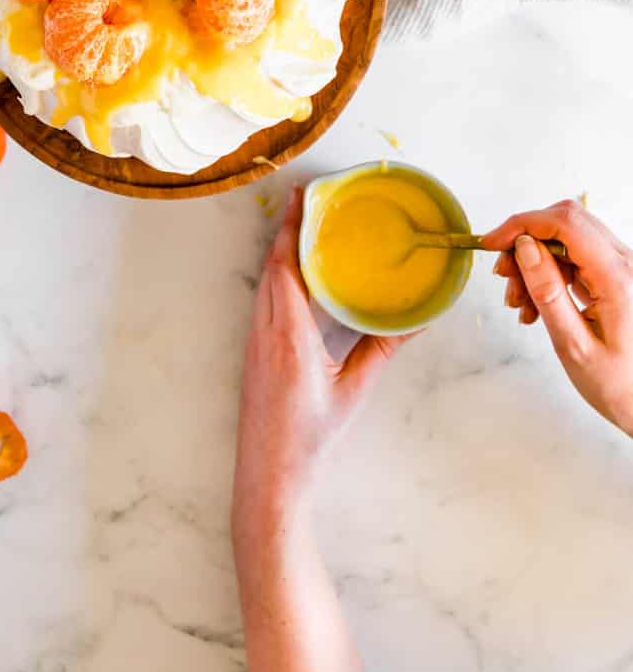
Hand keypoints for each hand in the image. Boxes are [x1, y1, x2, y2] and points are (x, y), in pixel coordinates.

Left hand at [232, 186, 408, 544]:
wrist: (269, 476)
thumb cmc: (311, 438)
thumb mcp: (354, 391)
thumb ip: (383, 350)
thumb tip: (419, 319)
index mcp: (289, 335)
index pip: (285, 265)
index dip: (292, 227)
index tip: (303, 195)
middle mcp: (265, 330)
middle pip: (271, 265)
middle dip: (287, 229)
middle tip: (310, 200)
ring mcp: (254, 340)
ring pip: (264, 282)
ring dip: (280, 251)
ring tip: (304, 226)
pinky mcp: (252, 351)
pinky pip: (264, 300)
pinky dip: (277, 276)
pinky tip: (295, 274)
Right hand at [485, 200, 632, 434]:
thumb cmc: (620, 386)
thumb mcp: (573, 345)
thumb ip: (548, 292)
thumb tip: (524, 247)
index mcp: (617, 278)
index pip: (565, 224)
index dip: (523, 224)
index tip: (492, 243)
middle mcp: (625, 264)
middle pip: (566, 223)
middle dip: (525, 242)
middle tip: (503, 276)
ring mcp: (623, 268)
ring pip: (568, 239)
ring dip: (534, 262)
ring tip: (519, 303)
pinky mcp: (617, 277)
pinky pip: (576, 258)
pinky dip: (549, 273)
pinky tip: (536, 304)